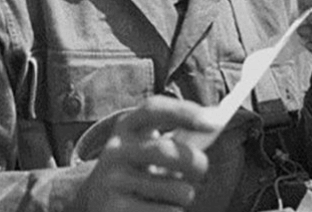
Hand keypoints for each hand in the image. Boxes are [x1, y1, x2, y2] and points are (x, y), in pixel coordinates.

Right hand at [78, 95, 219, 211]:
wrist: (96, 197)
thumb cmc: (139, 166)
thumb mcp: (148, 145)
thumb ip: (176, 135)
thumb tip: (215, 121)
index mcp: (126, 126)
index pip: (154, 110)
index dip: (184, 112)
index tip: (215, 122)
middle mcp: (115, 150)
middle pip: (166, 151)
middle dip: (196, 162)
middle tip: (203, 167)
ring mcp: (113, 181)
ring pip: (176, 190)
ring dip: (187, 193)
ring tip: (178, 193)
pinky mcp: (115, 210)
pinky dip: (174, 211)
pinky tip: (160, 208)